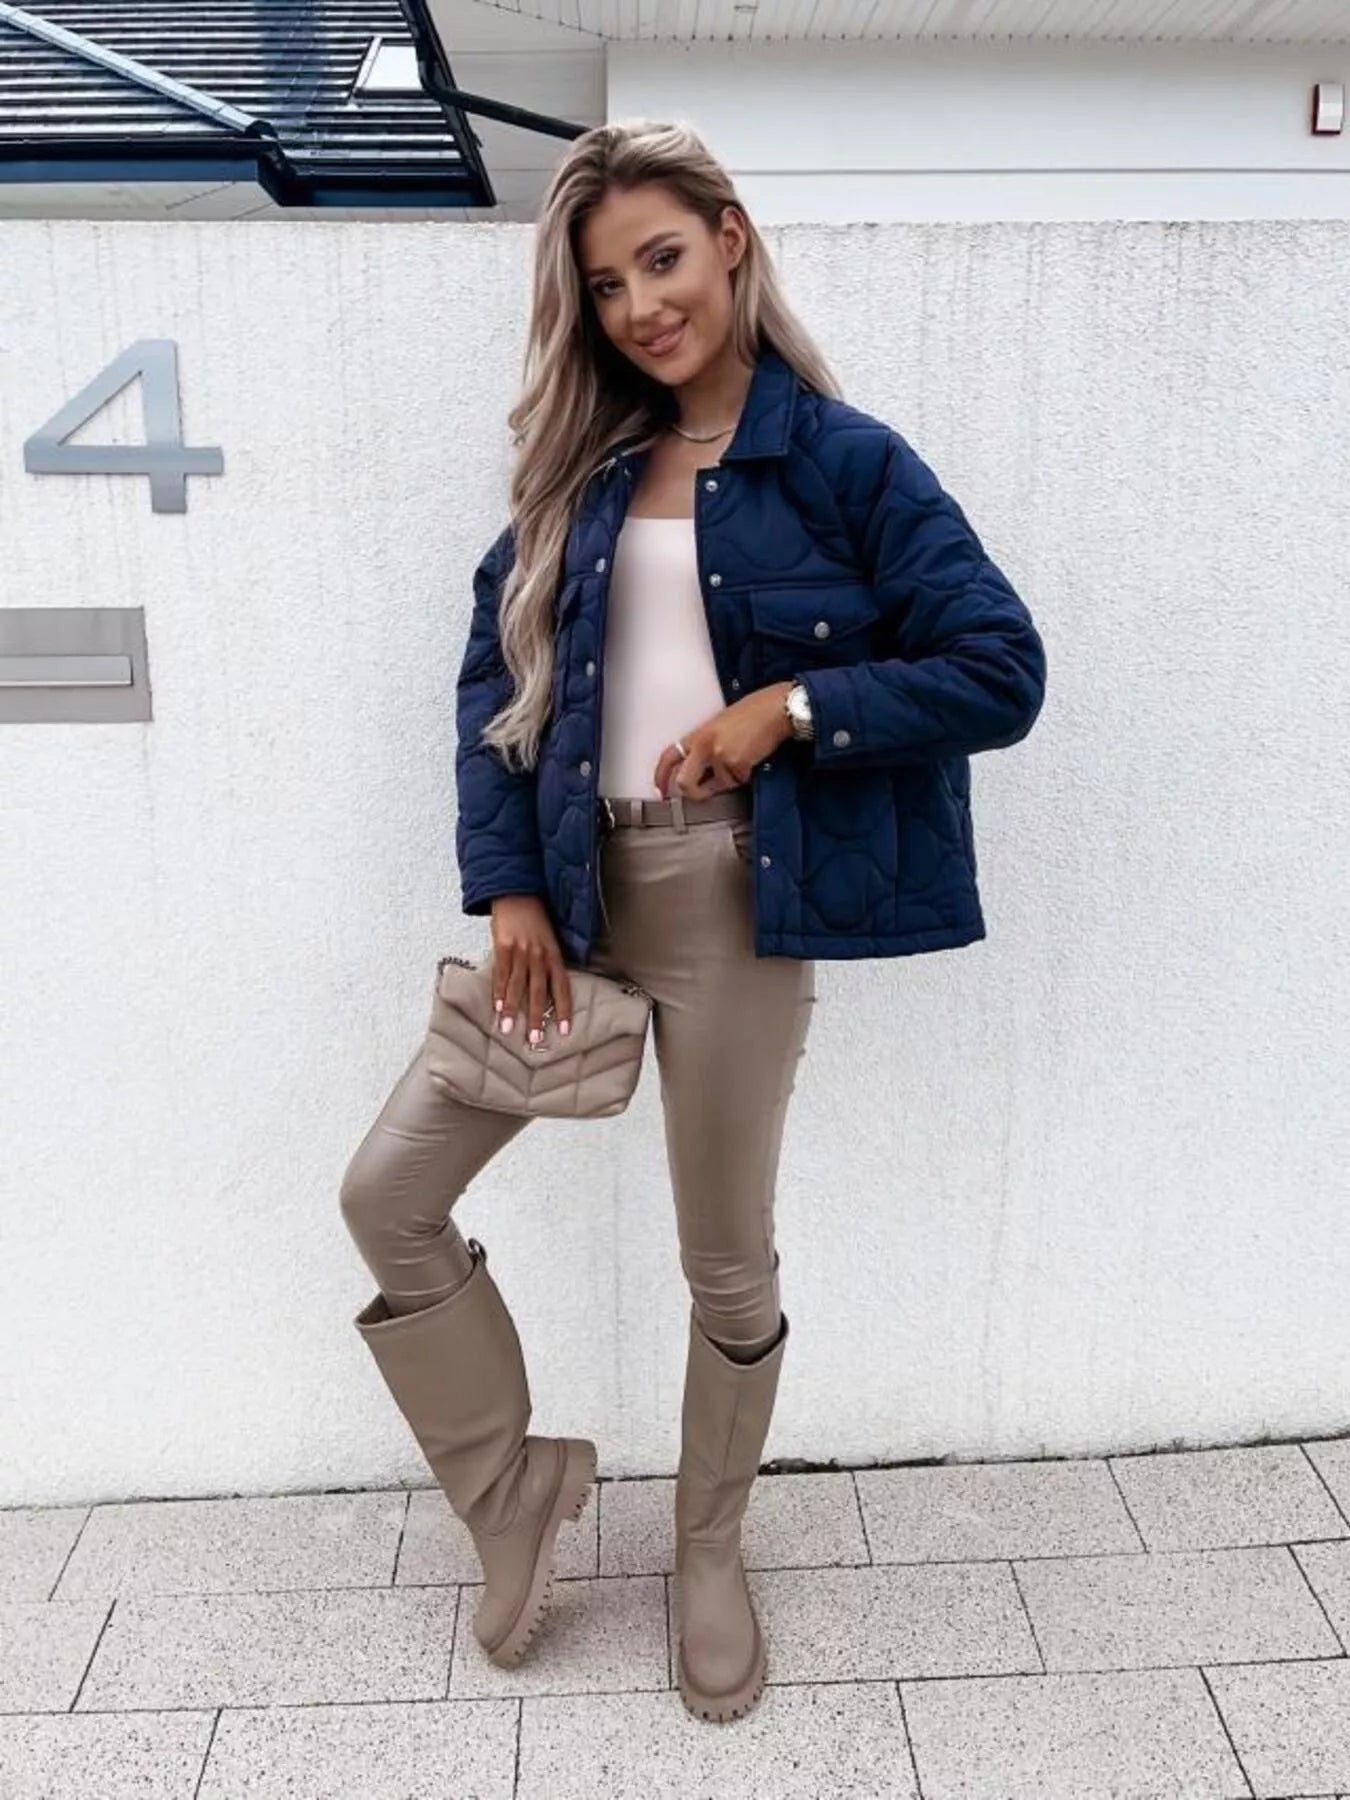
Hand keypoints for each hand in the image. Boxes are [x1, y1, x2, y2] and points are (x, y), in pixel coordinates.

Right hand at [488, 895, 571, 1043]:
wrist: (517, 892)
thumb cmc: (534, 918)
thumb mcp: (549, 939)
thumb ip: (549, 962)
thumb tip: (549, 989)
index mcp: (554, 954)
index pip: (562, 987)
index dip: (564, 1009)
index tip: (565, 1030)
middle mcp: (539, 955)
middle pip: (540, 991)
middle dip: (537, 1017)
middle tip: (535, 1039)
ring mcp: (520, 952)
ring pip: (517, 986)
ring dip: (512, 1010)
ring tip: (508, 1030)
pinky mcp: (503, 947)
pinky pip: (500, 974)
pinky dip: (498, 992)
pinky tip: (496, 1008)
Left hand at [653, 682, 794, 799]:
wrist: (774, 709)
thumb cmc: (752, 713)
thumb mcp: (718, 726)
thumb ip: (705, 747)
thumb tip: (700, 772)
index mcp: (697, 734)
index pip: (668, 757)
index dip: (660, 776)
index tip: (660, 790)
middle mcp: (703, 745)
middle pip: (685, 783)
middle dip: (694, 793)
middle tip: (704, 792)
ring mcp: (719, 756)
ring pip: (719, 786)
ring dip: (731, 779)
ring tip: (742, 756)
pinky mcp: (737, 764)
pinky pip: (738, 782)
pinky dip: (745, 776)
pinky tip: (751, 758)